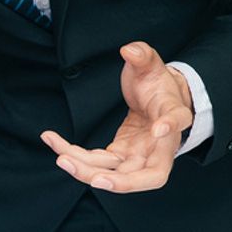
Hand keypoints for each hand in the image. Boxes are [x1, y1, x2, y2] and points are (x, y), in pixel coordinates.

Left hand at [42, 41, 194, 192]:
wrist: (155, 99)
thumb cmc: (156, 84)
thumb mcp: (151, 65)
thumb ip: (143, 55)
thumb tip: (130, 49)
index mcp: (173, 115)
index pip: (178, 123)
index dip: (170, 127)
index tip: (158, 129)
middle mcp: (159, 145)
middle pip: (147, 176)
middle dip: (121, 182)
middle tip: (94, 179)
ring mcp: (137, 155)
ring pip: (114, 174)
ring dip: (86, 170)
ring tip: (60, 156)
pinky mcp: (118, 156)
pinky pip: (94, 162)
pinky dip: (73, 155)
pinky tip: (52, 140)